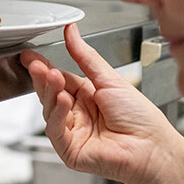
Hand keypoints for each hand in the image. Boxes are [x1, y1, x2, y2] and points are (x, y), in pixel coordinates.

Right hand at [20, 23, 181, 183]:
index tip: (31, 56)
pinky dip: (57, 115)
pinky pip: (56, 131)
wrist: (152, 147)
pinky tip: (63, 101)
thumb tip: (72, 32)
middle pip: (51, 94)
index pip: (59, 79)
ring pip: (50, 111)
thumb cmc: (140, 117)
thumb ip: (85, 56)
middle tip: (37, 65)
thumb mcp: (110, 78)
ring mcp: (72, 133)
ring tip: (54, 77)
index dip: (44, 68)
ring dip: (50, 93)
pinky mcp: (70, 151)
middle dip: (43, 78)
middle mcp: (77, 114)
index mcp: (86, 96)